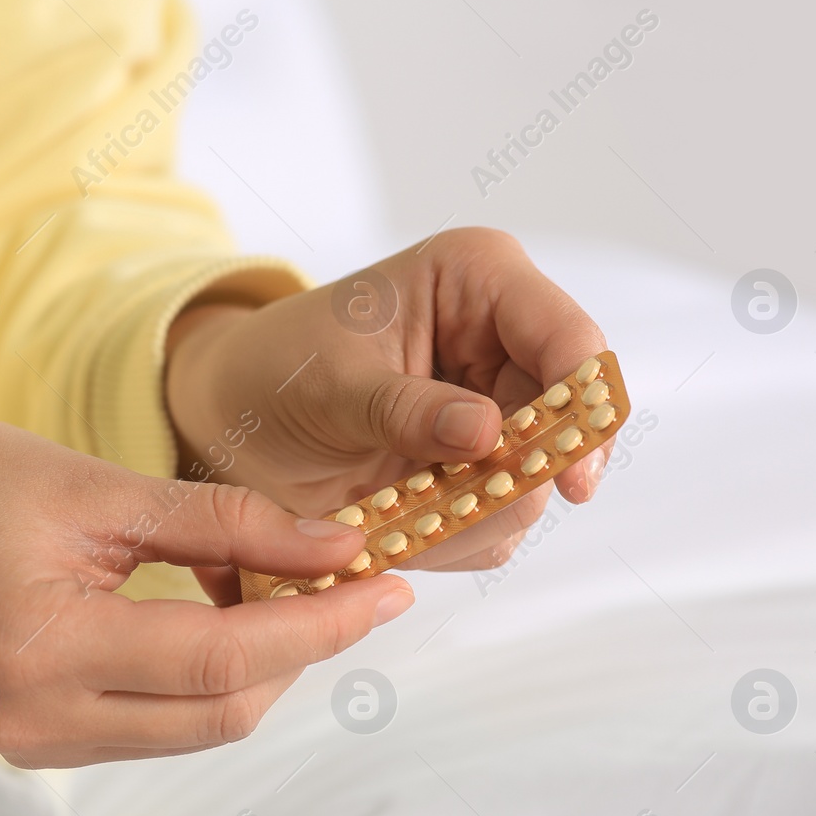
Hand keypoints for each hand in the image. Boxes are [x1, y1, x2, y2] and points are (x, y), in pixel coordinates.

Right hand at [0, 408, 412, 766]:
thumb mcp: (98, 485)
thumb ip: (225, 523)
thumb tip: (336, 546)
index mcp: (42, 649)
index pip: (221, 661)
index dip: (319, 625)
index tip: (388, 586)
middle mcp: (37, 720)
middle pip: (221, 714)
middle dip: (301, 650)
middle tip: (349, 581)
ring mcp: (35, 743)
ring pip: (194, 728)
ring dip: (259, 666)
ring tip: (288, 588)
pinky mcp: (40, 741)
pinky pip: (154, 725)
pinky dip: (206, 679)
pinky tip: (225, 618)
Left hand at [166, 228, 612, 570]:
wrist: (233, 419)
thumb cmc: (275, 370)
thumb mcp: (329, 382)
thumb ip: (405, 408)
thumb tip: (487, 434)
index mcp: (479, 280)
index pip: (567, 338)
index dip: (582, 405)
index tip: (569, 479)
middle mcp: (504, 341)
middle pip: (568, 423)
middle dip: (516, 476)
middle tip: (454, 507)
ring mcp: (500, 410)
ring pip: (537, 484)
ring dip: (474, 513)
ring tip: (397, 507)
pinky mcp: (482, 470)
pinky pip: (498, 524)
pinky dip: (453, 535)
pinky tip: (399, 519)